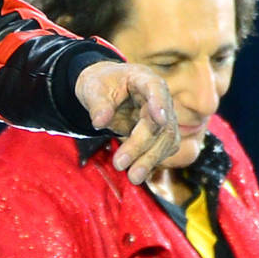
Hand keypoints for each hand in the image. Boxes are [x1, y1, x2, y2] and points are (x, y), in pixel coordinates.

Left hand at [74, 60, 179, 183]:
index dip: (160, 103)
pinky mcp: (161, 134)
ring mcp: (164, 117)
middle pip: (161, 124)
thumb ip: (97, 104)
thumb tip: (100, 122)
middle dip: (142, 146)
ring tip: (132, 178)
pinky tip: (138, 173)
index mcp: (144, 79)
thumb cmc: (101, 85)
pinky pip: (163, 149)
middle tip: (120, 164)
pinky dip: (151, 161)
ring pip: (166, 140)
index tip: (160, 120)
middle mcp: (160, 98)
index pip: (156, 89)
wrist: (106, 92)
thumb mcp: (92, 89)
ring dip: (150, 160)